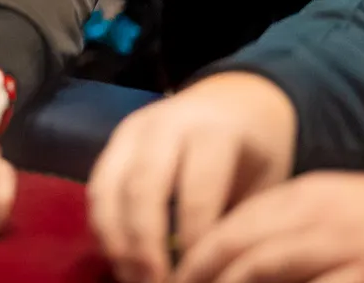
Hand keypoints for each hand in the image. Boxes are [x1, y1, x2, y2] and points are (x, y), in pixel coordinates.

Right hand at [89, 72, 297, 282]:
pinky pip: (96, 187)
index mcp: (213, 132)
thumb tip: (228, 272)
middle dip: (144, 245)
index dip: (194, 243)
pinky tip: (117, 257)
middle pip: (142, 188)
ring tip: (130, 278)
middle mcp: (165, 124)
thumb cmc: (257, 151)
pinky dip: (102, 226)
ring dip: (115, 240)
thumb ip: (242, 221)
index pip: (196, 193)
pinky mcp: (113, 141)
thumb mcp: (268, 180)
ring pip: (108, 187)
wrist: (237, 98)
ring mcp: (131, 130)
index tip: (198, 279)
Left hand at [170, 170, 363, 282]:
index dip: (195, 255)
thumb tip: (213, 254)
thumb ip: (269, 223)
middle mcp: (314, 220)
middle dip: (202, 274)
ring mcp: (343, 251)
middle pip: (242, 248)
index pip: (232, 224)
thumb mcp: (315, 203)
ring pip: (267, 269)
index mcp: (296, 198)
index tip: (167, 275)